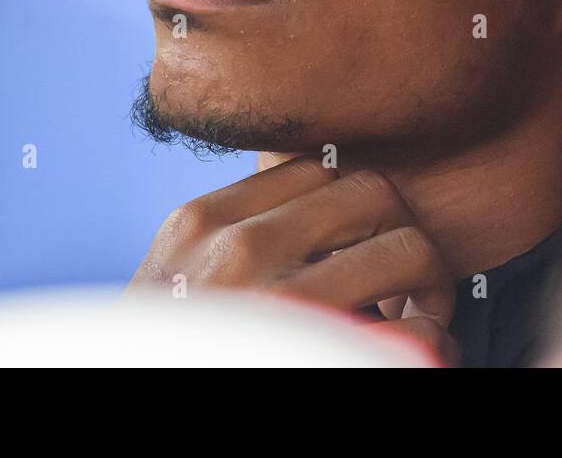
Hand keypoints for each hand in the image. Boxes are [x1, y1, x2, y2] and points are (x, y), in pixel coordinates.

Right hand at [129, 156, 456, 359]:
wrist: (125, 397)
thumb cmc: (170, 349)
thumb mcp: (176, 278)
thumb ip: (229, 235)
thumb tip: (319, 206)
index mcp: (198, 224)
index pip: (314, 165)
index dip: (354, 205)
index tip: (359, 245)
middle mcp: (235, 253)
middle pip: (369, 191)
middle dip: (398, 230)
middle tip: (402, 284)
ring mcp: (279, 307)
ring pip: (408, 248)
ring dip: (429, 281)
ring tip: (415, 318)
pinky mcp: (318, 357)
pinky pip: (418, 337)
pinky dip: (436, 343)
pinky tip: (420, 354)